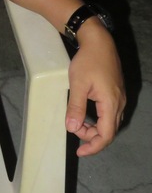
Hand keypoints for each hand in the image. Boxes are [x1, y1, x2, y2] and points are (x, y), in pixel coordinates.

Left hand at [65, 22, 125, 156]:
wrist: (99, 41)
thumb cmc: (88, 61)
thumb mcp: (78, 84)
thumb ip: (76, 107)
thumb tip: (72, 128)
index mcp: (111, 103)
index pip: (106, 134)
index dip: (94, 146)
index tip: (80, 151)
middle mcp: (119, 103)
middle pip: (109, 130)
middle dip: (91, 137)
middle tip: (74, 131)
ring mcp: (119, 97)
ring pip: (110, 122)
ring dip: (95, 128)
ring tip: (78, 124)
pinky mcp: (116, 92)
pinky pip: (110, 113)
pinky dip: (98, 120)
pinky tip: (87, 115)